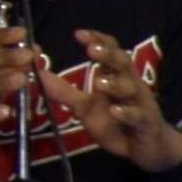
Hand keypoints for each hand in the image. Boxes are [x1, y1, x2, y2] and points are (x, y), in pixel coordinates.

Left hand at [37, 29, 181, 172]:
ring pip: (131, 88)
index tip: (79, 34)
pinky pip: (138, 116)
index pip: (110, 51)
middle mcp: (129, 84)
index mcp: (114, 75)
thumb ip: (62, 91)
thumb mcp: (84, 105)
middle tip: (91, 50)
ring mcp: (139, 103)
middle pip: (123, 63)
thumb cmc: (114, 120)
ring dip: (115, 84)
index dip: (98, 40)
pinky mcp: (145, 124)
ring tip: (98, 82)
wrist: (143, 147)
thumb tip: (36, 74)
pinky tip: (115, 111)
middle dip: (108, 55)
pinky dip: (126, 113)